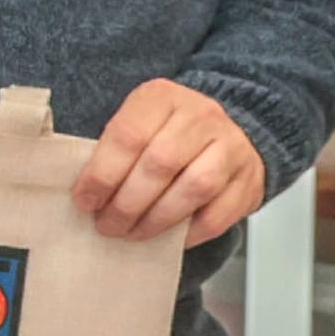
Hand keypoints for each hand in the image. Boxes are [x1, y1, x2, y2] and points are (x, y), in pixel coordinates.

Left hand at [78, 78, 270, 245]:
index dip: (102, 174)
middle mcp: (202, 116)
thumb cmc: (167, 132)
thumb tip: (86, 195)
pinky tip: (167, 238)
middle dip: (127, 203)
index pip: (128, 135)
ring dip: (156, 219)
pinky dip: (189, 232)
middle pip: (160, 163)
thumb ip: (114, 149)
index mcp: (162, 96)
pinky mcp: (250, 180)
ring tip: (131, 233)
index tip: (84, 202)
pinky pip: (219, 214)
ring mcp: (232, 147)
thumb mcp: (138, 121)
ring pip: (194, 188)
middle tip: (106, 225)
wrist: (228, 132)